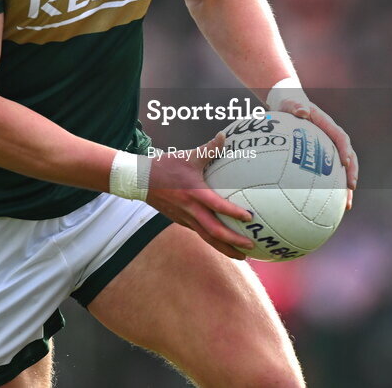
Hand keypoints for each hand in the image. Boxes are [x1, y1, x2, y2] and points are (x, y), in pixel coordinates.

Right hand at [146, 134, 254, 258]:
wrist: (140, 180)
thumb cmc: (166, 166)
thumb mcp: (188, 156)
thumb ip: (209, 148)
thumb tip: (224, 135)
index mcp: (194, 192)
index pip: (216, 205)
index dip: (233, 212)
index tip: (249, 218)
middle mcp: (190, 209)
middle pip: (214, 231)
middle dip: (233, 241)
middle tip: (250, 246)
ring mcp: (185, 218)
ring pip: (207, 237)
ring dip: (224, 248)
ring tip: (241, 256)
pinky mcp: (181, 221)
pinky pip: (200, 233)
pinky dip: (213, 241)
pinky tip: (223, 244)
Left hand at [275, 98, 357, 209]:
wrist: (287, 104)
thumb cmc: (288, 103)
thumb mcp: (290, 102)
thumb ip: (296, 106)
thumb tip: (302, 110)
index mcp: (327, 125)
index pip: (341, 138)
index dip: (345, 150)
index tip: (345, 162)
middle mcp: (331, 138)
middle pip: (348, 157)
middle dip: (352, 173)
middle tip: (351, 189)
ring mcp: (327, 149)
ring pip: (341, 170)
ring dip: (345, 187)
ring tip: (346, 206)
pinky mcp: (320, 157)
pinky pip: (327, 174)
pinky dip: (328, 189)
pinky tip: (323, 207)